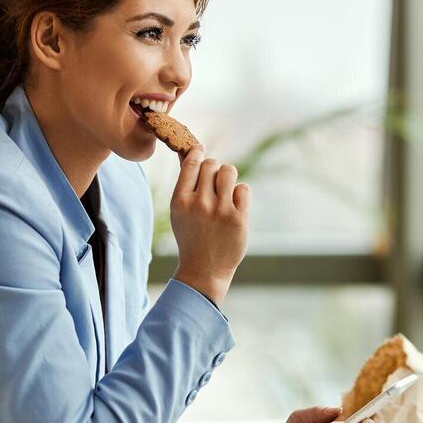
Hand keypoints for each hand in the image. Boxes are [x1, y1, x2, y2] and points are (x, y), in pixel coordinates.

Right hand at [170, 146, 248, 305]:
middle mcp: (200, 203)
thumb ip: (184, 184)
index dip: (198, 153)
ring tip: (225, 190)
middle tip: (214, 182)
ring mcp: (220, 210)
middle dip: (214, 169)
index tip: (201, 152)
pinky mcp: (239, 218)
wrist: (204, 270)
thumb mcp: (179, 212)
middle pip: (212, 164)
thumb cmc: (191, 237)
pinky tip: (235, 204)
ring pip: (229, 171)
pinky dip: (240, 193)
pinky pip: (244, 188)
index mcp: (180, 200)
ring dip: (228, 177)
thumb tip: (190, 154)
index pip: (192, 162)